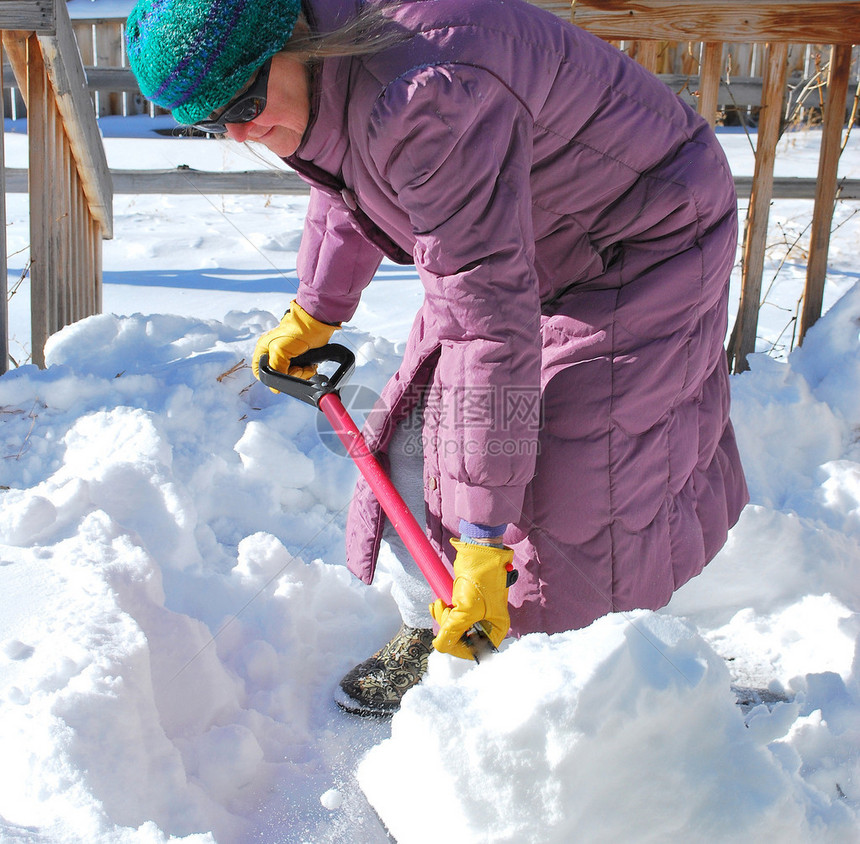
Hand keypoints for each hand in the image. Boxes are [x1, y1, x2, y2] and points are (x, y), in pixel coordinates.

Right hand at [252, 301, 338, 381]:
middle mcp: (274, 353)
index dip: (269, 377)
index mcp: (264, 349)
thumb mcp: (279, 351)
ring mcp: (287, 355)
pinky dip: (308, 371)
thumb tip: (275, 387)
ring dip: (302, 374)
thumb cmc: (297, 331)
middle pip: (278, 375)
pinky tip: (311, 365)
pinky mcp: (300, 357)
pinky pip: (302, 371)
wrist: (317, 324)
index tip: (282, 376)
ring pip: (291, 375)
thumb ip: (275, 368)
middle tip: (298, 368)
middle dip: (291, 375)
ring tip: (307, 366)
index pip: (259, 370)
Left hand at [430, 540, 514, 659]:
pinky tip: (439, 603)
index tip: (447, 640)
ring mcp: (476, 613)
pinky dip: (442, 611)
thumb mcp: (467, 609)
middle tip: (446, 613)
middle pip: (463, 639)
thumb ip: (452, 630)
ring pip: (454, 626)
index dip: (459, 648)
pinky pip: (451, 615)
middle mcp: (487, 623)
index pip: (477, 651)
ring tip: (441, 604)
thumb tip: (439, 646)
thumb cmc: (481, 579)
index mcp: (496, 628)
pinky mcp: (466, 603)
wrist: (478, 553)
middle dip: (450, 628)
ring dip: (443, 617)